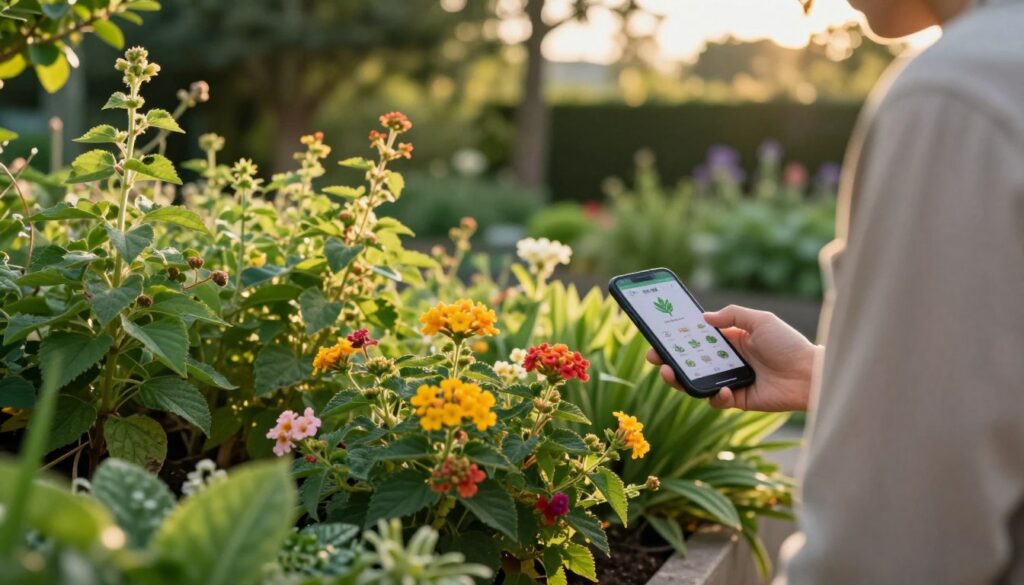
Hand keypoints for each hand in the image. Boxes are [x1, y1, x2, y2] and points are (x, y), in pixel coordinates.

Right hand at [645, 305, 819, 411]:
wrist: (810, 376)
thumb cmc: (788, 345)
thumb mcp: (760, 320)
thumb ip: (732, 315)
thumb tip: (703, 318)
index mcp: (731, 339)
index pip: (697, 338)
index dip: (678, 338)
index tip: (659, 335)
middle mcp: (727, 360)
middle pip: (690, 361)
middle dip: (669, 359)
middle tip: (654, 357)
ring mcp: (730, 380)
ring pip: (696, 381)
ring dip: (680, 379)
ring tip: (669, 373)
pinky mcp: (737, 399)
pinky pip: (716, 400)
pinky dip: (716, 396)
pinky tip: (724, 390)